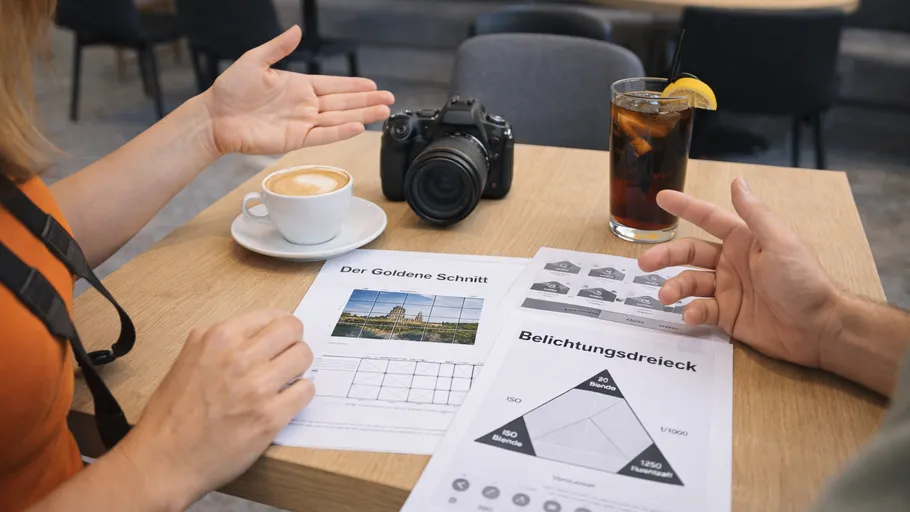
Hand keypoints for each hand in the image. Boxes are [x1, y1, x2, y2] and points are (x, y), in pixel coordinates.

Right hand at [116, 310, 313, 508]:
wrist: (164, 459)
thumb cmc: (173, 413)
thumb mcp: (190, 358)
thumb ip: (224, 342)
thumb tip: (261, 335)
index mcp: (218, 337)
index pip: (273, 316)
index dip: (279, 330)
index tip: (278, 342)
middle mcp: (238, 357)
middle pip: (293, 330)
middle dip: (292, 344)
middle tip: (283, 361)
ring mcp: (256, 387)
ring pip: (303, 356)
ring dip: (297, 369)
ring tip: (282, 383)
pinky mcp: (270, 416)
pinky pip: (306, 390)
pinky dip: (299, 394)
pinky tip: (283, 402)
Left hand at [201, 25, 394, 155]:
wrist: (216, 117)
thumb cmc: (230, 90)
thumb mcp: (255, 60)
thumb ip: (278, 47)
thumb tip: (297, 31)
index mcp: (298, 85)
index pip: (333, 85)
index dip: (354, 85)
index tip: (373, 84)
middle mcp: (304, 105)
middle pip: (343, 102)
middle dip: (367, 100)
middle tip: (389, 99)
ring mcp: (302, 123)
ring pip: (339, 119)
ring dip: (362, 115)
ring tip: (383, 112)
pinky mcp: (296, 140)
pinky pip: (324, 136)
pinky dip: (341, 132)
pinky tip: (359, 126)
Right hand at [638, 178, 841, 368]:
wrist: (817, 328)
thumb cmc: (802, 280)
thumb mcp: (779, 242)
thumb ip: (754, 214)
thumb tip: (737, 180)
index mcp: (743, 240)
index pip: (708, 219)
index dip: (685, 207)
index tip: (660, 198)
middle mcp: (731, 262)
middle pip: (689, 253)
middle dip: (665, 256)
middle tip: (644, 263)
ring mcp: (727, 290)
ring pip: (689, 282)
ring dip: (674, 287)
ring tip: (665, 296)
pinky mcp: (727, 316)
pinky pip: (701, 310)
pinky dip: (691, 312)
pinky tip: (689, 315)